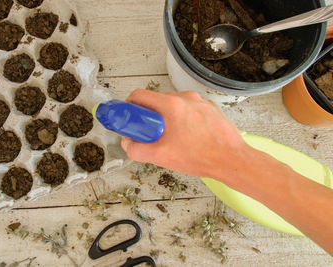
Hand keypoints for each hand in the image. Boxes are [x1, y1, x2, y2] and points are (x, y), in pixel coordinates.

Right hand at [121, 89, 251, 180]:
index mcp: (172, 105)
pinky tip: (187, 136)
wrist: (232, 160)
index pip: (141, 95)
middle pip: (157, 100)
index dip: (130, 105)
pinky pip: (189, 109)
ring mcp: (200, 102)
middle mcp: (186, 98)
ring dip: (167, 117)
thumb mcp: (161, 156)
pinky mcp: (210, 108)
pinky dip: (183, 119)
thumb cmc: (202, 157)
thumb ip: (137, 150)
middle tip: (148, 132)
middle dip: (149, 115)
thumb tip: (128, 144)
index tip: (129, 116)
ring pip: (174, 104)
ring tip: (170, 137)